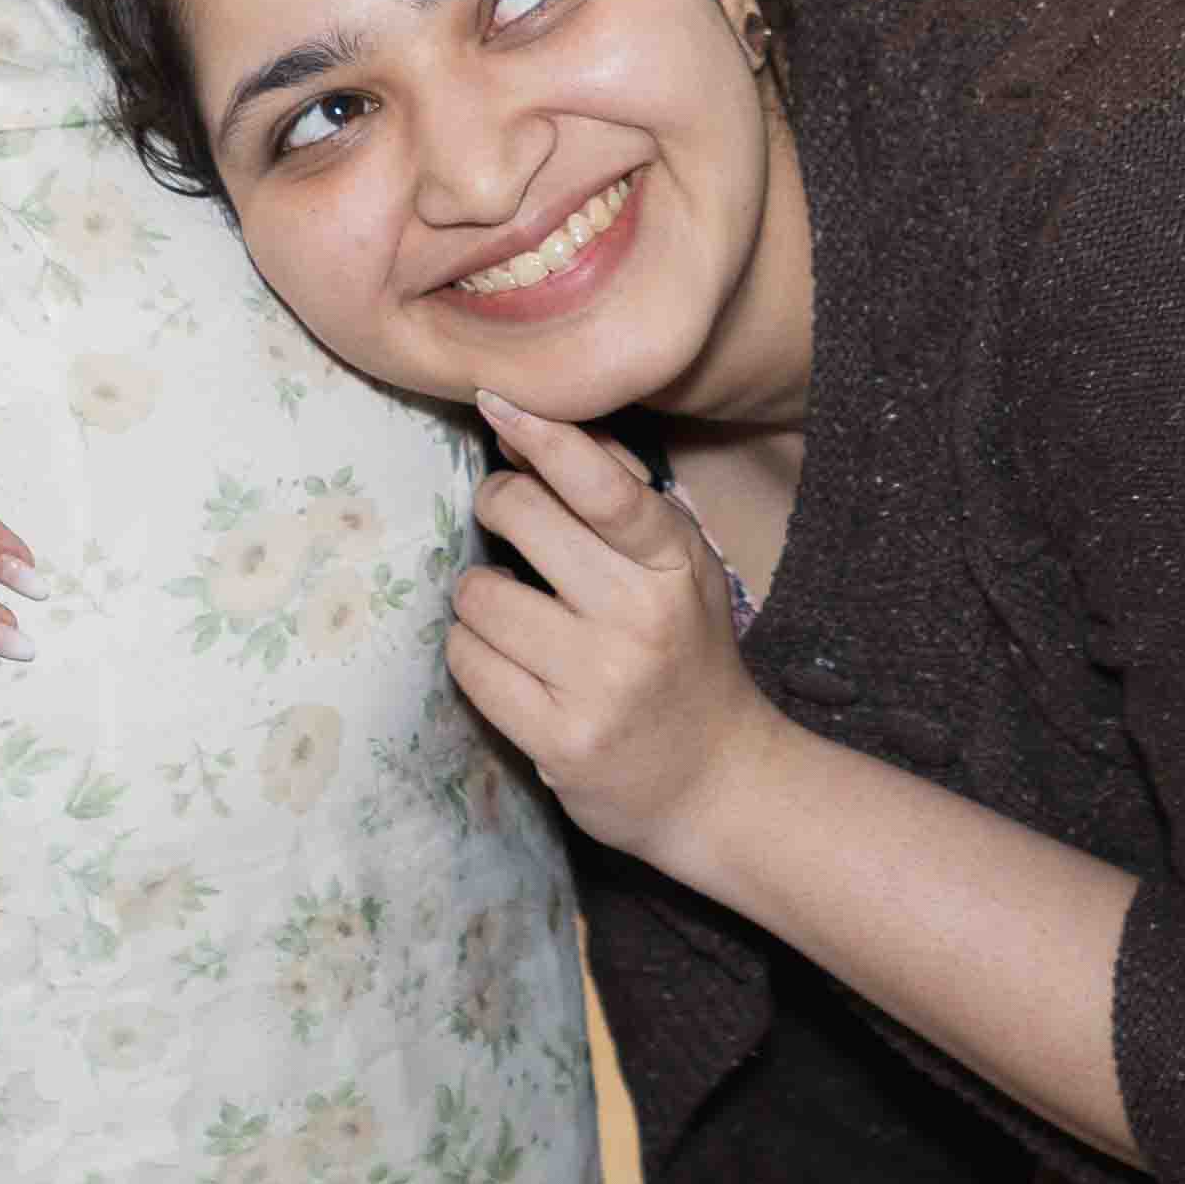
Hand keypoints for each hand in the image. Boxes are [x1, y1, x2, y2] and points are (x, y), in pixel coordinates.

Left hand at [445, 389, 783, 874]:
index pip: (602, 485)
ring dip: (477, 596)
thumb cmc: (682, 650)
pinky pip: (468, 664)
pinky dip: (472, 652)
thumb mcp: (677, 565)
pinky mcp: (558, 741)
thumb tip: (527, 423)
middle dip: (497, 506)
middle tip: (505, 518)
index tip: (495, 401)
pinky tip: (503, 659)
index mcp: (676, 563)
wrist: (716, 781)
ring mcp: (600, 684)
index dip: (541, 435)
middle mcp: (642, 619)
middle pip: (520, 517)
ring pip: (478, 595)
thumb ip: (616, 491)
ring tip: (510, 610)